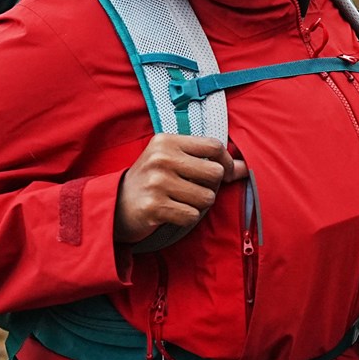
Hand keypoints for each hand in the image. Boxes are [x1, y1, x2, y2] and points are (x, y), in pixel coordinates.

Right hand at [114, 134, 244, 244]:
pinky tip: (172, 213)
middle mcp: (161, 159)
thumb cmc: (151, 181)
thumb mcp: (174, 161)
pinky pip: (192, 215)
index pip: (214, 146)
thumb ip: (208, 161)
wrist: (114, 206)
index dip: (226, 162)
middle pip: (215, 173)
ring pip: (207, 198)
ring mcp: (156, 182)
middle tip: (196, 191)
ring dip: (199, 205)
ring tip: (181, 201)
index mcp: (167, 142)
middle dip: (212, 187)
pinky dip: (187, 218)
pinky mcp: (154, 206)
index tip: (224, 174)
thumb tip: (244, 168)